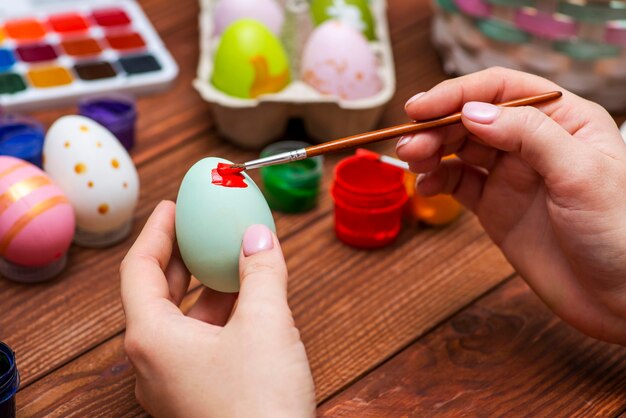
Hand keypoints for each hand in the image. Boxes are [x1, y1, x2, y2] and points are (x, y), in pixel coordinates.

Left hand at [120, 201, 315, 417]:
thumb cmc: (259, 404)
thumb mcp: (267, 323)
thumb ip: (262, 272)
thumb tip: (259, 237)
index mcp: (152, 337)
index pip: (138, 269)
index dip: (156, 232)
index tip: (172, 206)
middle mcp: (153, 361)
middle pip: (157, 293)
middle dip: (181, 257)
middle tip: (200, 228)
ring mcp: (173, 383)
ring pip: (182, 321)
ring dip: (206, 287)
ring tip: (232, 261)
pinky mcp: (197, 396)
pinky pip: (200, 343)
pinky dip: (220, 316)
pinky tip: (248, 305)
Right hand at [396, 67, 625, 343]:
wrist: (620, 298)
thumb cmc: (620, 232)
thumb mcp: (580, 174)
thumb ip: (529, 135)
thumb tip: (472, 112)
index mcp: (562, 120)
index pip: (502, 90)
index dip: (458, 94)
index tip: (421, 108)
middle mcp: (533, 143)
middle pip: (472, 119)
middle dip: (437, 126)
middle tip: (409, 143)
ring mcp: (511, 176)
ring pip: (459, 150)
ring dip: (431, 151)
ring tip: (410, 161)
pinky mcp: (495, 207)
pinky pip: (458, 184)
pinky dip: (436, 180)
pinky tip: (424, 185)